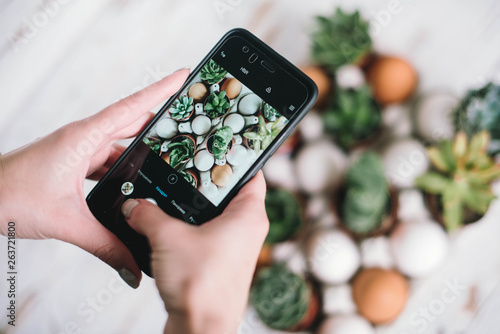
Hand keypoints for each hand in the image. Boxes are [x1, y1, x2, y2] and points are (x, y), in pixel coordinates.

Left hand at [0, 69, 189, 287]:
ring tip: (169, 160)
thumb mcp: (66, 222)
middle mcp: (84, 140)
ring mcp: (79, 152)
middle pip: (132, 124)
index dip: (160, 91)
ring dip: (142, 154)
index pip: (132, 108)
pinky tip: (136, 185)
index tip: (183, 76)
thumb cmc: (6, 196)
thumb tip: (134, 266)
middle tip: (189, 121)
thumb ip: (106, 245)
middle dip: (161, 122)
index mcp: (84, 138)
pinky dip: (125, 172)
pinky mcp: (75, 166)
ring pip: (121, 148)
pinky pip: (108, 164)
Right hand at [121, 172, 268, 333]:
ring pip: (217, 215)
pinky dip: (190, 227)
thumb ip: (148, 214)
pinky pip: (207, 235)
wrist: (200, 329)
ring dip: (195, 206)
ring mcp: (235, 247)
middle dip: (206, 181)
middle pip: (230, 192)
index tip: (217, 146)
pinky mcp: (220, 262)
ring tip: (172, 192)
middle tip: (185, 167)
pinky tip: (168, 224)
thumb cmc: (201, 286)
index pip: (252, 172)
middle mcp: (247, 229)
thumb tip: (134, 205)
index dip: (236, 157)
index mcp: (249, 215)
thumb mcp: (167, 238)